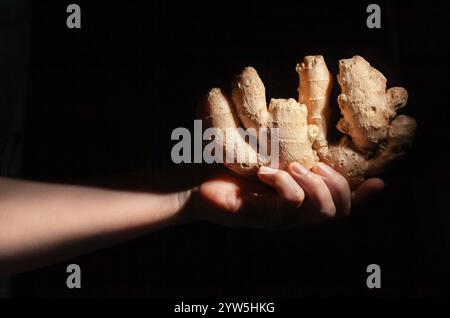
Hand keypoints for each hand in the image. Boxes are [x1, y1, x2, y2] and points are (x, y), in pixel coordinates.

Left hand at [184, 162, 383, 228]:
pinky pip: (291, 204)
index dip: (362, 198)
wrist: (194, 184)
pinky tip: (268, 172)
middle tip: (321, 165)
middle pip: (339, 212)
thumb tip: (308, 135)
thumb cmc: (229, 169)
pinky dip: (286, 183)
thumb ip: (288, 152)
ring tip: (295, 165)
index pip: (339, 206)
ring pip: (321, 210)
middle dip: (340, 185)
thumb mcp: (263, 156)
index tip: (379, 182)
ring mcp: (280, 220)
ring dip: (315, 183)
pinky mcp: (264, 218)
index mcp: (299, 200)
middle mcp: (294, 214)